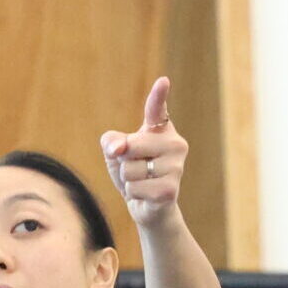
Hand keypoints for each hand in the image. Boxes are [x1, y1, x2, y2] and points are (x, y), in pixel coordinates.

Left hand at [98, 77, 187, 228]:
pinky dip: (133, 194)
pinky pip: (135, 187)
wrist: (149, 206)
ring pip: (131, 169)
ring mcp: (176, 167)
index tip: (163, 81)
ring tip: (141, 182)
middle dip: (123, 160)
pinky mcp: (171, 189)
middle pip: (131, 145)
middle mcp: (175, 144)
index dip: (159, 95)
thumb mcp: (115, 153)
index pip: (157, 110)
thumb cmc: (133, 173)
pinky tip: (146, 195)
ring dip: (128, 180)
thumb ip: (111, 142)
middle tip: (136, 168)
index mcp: (161, 130)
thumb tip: (119, 149)